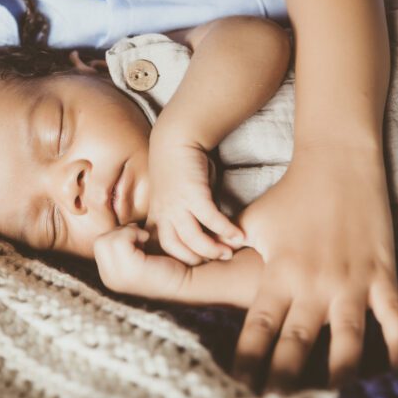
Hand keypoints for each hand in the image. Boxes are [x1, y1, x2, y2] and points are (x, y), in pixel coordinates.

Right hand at [94, 224, 189, 297]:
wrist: (187, 280)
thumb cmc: (166, 263)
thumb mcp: (138, 254)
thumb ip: (123, 244)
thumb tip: (122, 224)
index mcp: (109, 277)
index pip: (99, 245)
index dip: (117, 235)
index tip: (137, 239)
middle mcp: (110, 280)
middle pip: (99, 242)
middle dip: (119, 233)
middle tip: (141, 238)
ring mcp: (118, 278)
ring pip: (106, 240)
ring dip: (126, 232)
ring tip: (144, 239)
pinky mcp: (130, 271)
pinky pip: (119, 240)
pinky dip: (133, 233)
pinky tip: (148, 239)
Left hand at [146, 133, 243, 264]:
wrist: (177, 136)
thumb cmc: (181, 164)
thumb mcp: (177, 192)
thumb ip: (186, 210)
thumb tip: (205, 228)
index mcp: (159, 212)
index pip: (164, 244)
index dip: (180, 256)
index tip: (199, 260)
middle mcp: (164, 210)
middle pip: (174, 247)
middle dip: (196, 258)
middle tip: (216, 261)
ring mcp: (176, 202)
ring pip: (192, 238)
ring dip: (212, 249)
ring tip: (230, 252)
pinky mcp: (193, 193)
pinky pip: (210, 219)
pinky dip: (225, 229)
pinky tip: (238, 234)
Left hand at [232, 147, 397, 391]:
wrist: (337, 161)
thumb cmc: (290, 192)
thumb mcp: (253, 222)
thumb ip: (233, 250)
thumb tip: (206, 267)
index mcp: (279, 273)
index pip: (259, 328)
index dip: (249, 360)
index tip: (241, 385)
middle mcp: (313, 283)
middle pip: (297, 344)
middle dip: (285, 378)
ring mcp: (351, 281)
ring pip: (346, 342)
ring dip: (338, 374)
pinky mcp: (381, 274)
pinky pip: (394, 318)